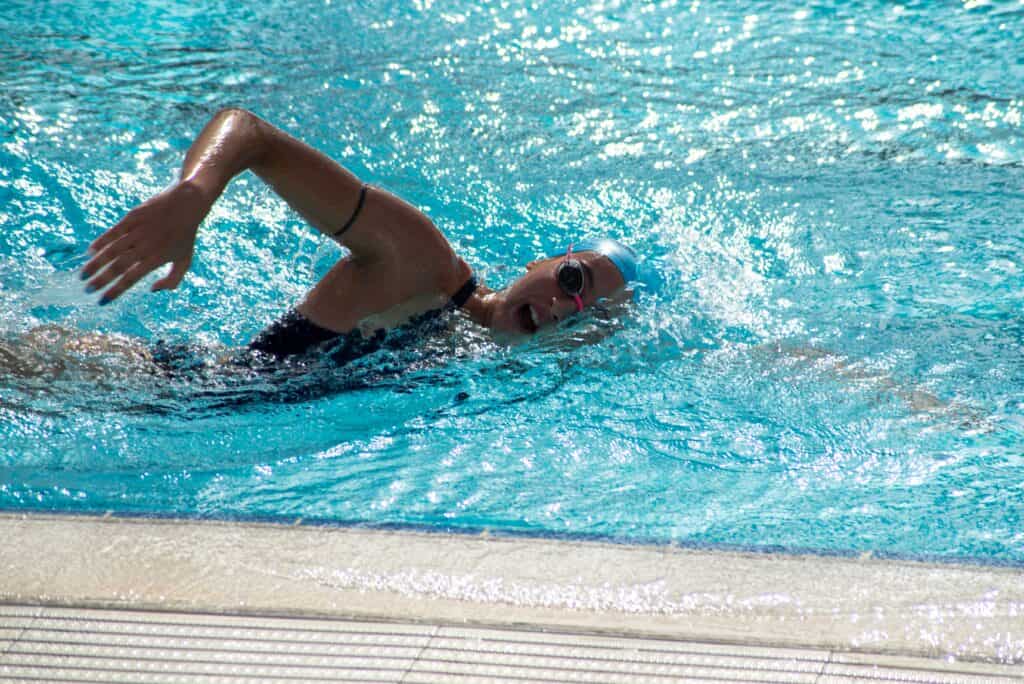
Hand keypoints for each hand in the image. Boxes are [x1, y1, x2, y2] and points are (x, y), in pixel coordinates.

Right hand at [81, 180, 212, 303]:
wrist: (186, 204)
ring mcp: (137, 231)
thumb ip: (173, 280)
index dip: (115, 291)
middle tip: (87, 290)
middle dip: (101, 280)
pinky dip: (100, 242)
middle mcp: (145, 246)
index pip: (131, 278)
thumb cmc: (185, 236)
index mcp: (157, 259)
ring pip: (111, 250)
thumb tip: (152, 290)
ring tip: (84, 275)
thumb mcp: (185, 261)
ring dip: (95, 264)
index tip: (102, 301)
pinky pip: (113, 232)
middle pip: (118, 266)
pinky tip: (89, 252)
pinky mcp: (132, 218)